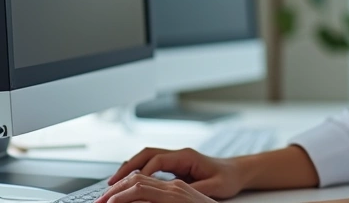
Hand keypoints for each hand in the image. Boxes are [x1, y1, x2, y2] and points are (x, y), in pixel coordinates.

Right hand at [104, 147, 244, 199]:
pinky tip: (128, 182)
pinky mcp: (175, 165)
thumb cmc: (228, 178)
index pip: (157, 160)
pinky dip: (137, 171)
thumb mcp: (215, 187)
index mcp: (186, 156)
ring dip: (128, 168)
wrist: (237, 171)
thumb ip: (196, 189)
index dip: (143, 173)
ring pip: (145, 158)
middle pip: (145, 154)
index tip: (131, 186)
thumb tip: (178, 194)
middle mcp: (178, 154)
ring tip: (114, 183)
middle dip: (127, 167)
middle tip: (111, 183)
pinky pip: (150, 164)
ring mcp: (175, 158)